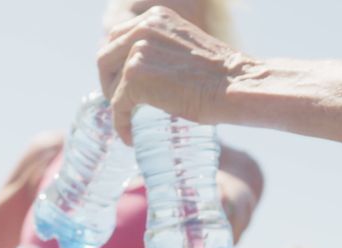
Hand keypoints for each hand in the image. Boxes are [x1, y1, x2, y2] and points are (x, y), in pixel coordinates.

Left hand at [97, 6, 259, 143]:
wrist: (235, 86)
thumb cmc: (223, 77)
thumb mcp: (187, 50)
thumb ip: (165, 52)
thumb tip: (152, 75)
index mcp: (155, 17)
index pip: (119, 37)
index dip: (117, 63)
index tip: (124, 84)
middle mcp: (142, 27)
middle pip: (106, 56)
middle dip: (109, 82)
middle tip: (122, 104)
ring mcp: (137, 51)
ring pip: (109, 81)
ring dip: (115, 103)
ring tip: (127, 119)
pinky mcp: (135, 77)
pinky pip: (117, 105)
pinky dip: (120, 123)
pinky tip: (130, 136)